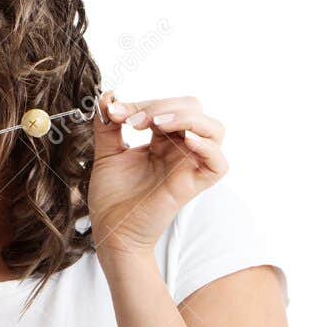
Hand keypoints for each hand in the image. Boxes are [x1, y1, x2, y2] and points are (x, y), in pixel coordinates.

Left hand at [86, 91, 226, 261]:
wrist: (111, 231)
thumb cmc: (112, 197)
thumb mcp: (106, 153)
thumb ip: (107, 125)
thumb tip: (107, 95)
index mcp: (162, 140)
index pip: (167, 106)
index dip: (142, 103)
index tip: (113, 112)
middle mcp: (180, 150)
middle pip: (192, 108)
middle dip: (162, 106)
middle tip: (132, 122)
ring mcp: (189, 166)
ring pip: (213, 128)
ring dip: (186, 118)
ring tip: (156, 125)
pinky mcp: (193, 186)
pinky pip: (218, 163)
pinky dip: (207, 147)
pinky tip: (186, 141)